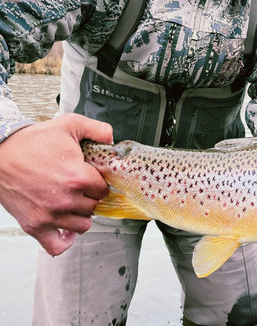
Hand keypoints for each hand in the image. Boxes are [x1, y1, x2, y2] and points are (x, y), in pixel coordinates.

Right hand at [0, 113, 112, 255]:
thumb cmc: (30, 142)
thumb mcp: (69, 125)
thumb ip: (96, 129)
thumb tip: (111, 137)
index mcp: (78, 176)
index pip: (103, 189)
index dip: (99, 183)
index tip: (92, 179)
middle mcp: (66, 199)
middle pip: (94, 207)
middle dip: (90, 197)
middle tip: (80, 189)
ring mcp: (50, 214)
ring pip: (82, 225)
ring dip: (80, 215)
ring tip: (72, 203)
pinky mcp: (34, 225)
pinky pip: (57, 246)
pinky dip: (64, 240)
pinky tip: (65, 227)